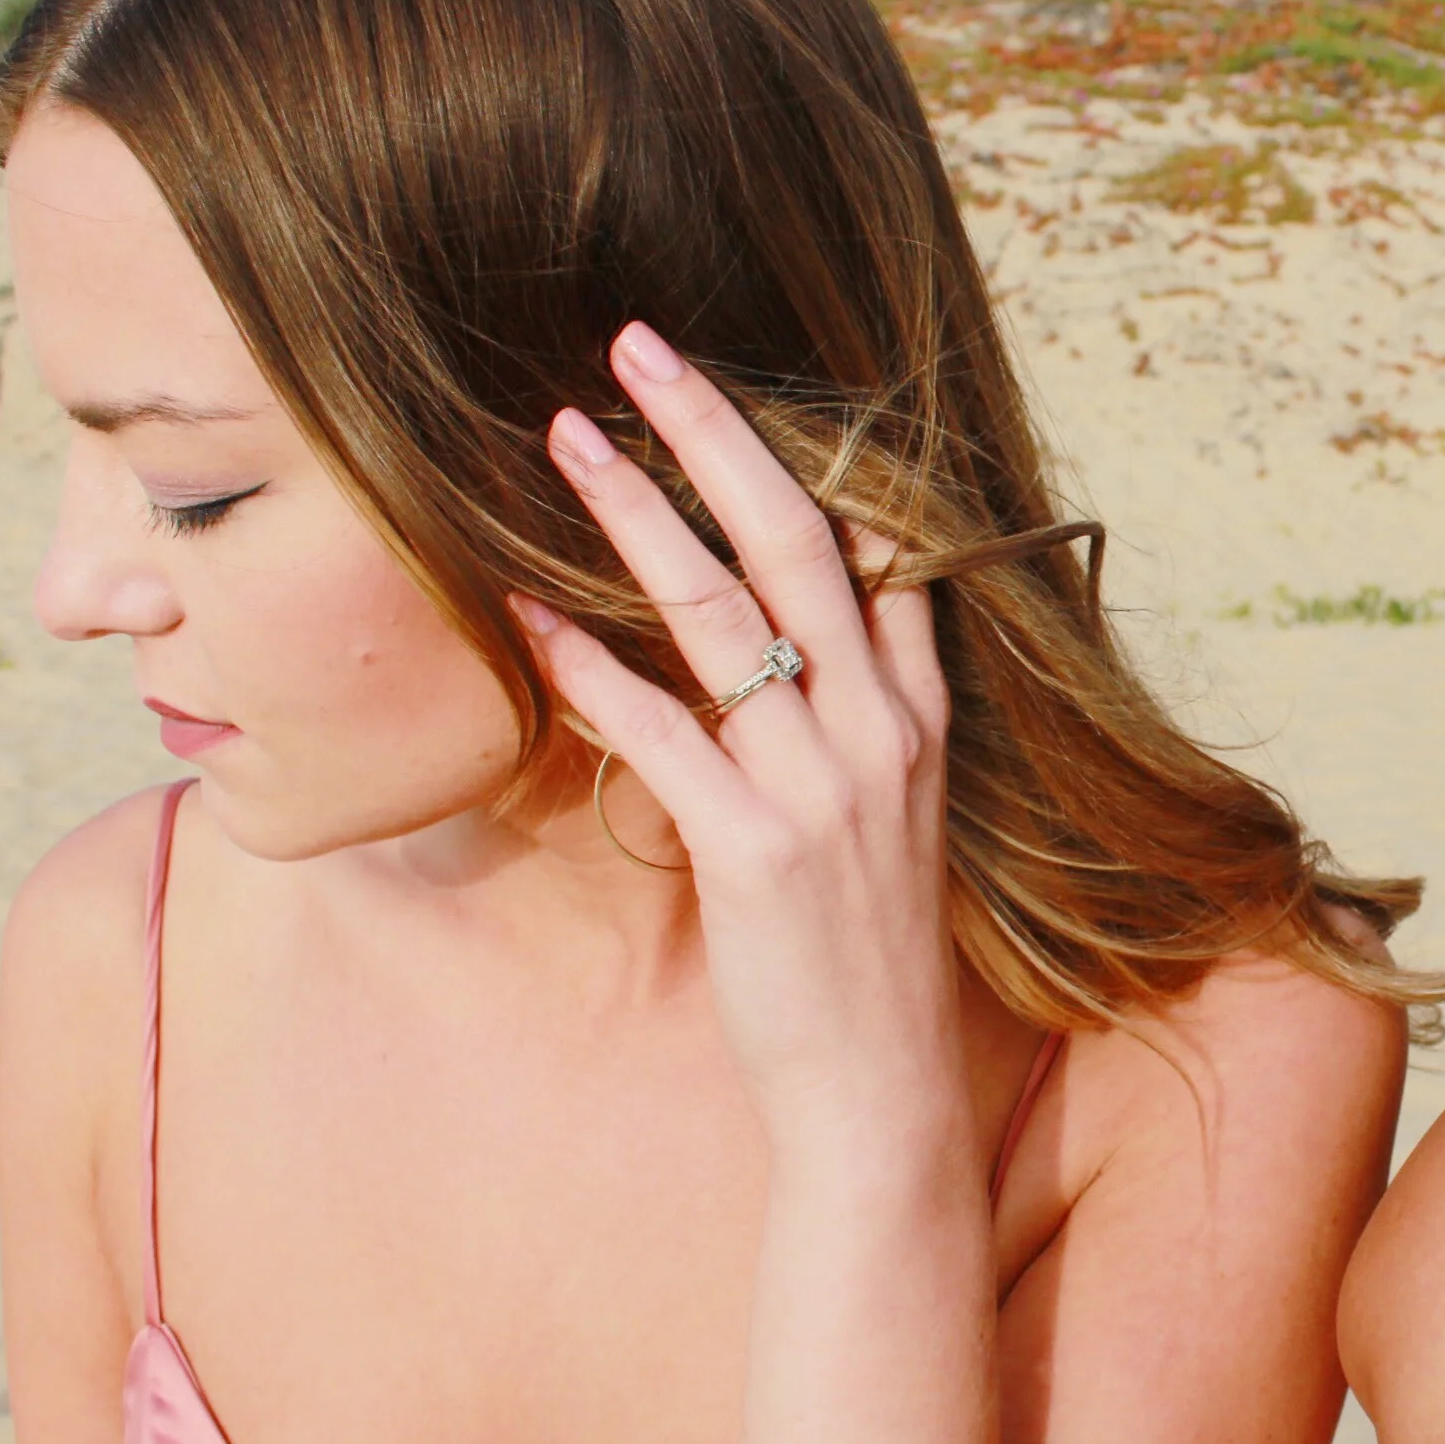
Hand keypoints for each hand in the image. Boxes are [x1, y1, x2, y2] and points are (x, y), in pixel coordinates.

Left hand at [512, 321, 968, 1162]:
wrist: (878, 1095)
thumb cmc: (861, 954)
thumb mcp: (890, 820)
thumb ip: (851, 721)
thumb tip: (773, 647)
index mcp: (919, 718)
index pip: (882, 551)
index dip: (809, 452)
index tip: (729, 381)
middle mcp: (881, 733)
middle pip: (797, 541)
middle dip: (716, 433)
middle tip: (639, 348)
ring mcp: (822, 787)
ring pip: (722, 614)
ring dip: (635, 516)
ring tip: (564, 441)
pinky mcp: (752, 848)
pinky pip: (661, 729)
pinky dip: (589, 665)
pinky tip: (525, 611)